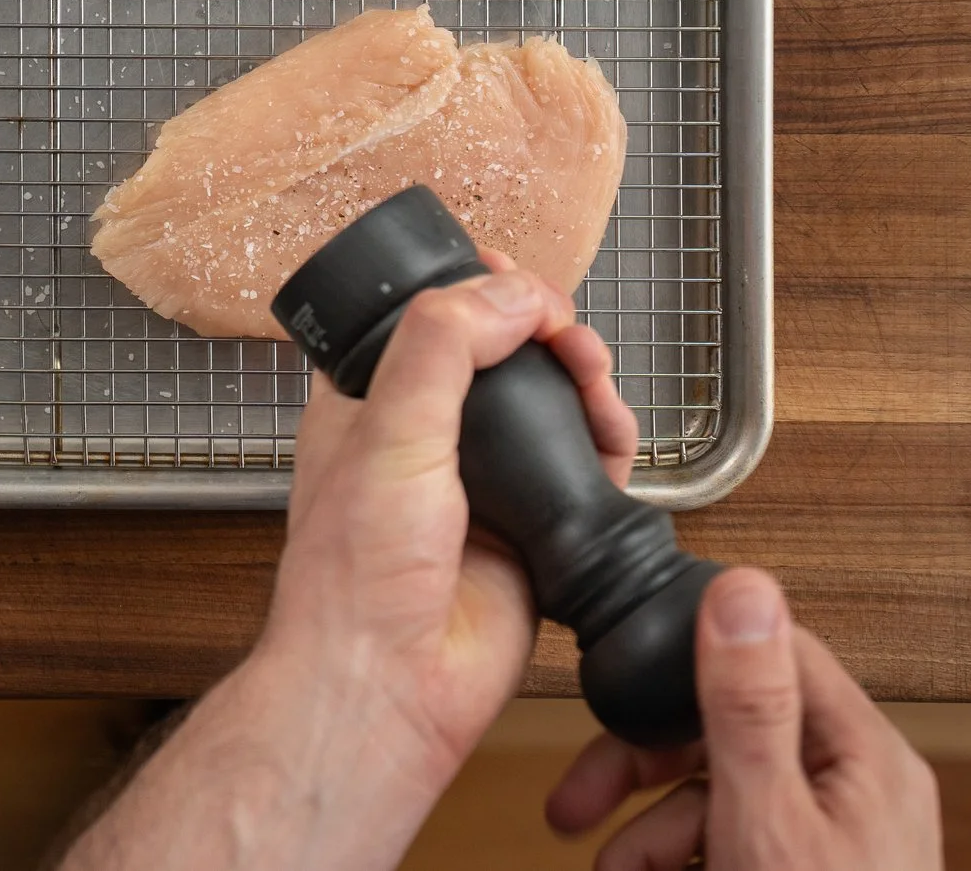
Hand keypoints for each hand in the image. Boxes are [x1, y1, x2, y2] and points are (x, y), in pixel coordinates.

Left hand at [253, 256, 639, 806]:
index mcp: (369, 405)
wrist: (389, 687)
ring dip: (583, 380)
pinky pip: (583, 472)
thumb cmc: (354, 577)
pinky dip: (610, 444)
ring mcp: (481, 488)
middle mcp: (425, 440)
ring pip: (548, 408)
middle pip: (501, 357)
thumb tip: (510, 295)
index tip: (514, 283)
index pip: (425, 320)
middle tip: (567, 334)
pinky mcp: (530, 532)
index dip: (473, 292)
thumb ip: (443, 348)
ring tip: (596, 378)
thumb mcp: (388, 433)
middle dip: (544, 332)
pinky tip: (616, 435)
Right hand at [544, 568, 942, 869]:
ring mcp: (830, 843)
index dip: (693, 655)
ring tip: (607, 869)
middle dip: (643, 766)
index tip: (627, 667)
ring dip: (648, 833)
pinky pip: (726, 846)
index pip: (778, 654)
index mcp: (864, 759)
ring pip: (717, 798)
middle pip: (730, 732)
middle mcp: (854, 792)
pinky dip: (675, 863)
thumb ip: (748, 710)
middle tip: (578, 798)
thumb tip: (743, 589)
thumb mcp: (767, 823)